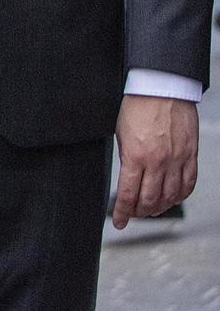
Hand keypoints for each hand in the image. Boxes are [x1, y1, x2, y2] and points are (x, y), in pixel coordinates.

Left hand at [112, 94, 198, 226]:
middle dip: (140, 212)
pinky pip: (189, 183)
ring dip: (160, 207)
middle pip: (150, 200)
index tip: (119, 222)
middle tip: (135, 215)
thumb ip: (126, 158)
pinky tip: (174, 198)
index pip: (128, 194)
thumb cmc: (138, 106)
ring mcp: (176, 160)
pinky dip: (181, 195)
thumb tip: (128, 177)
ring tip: (152, 210)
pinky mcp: (191, 156)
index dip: (123, 212)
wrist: (162, 89)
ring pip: (170, 196)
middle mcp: (158, 162)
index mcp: (135, 156)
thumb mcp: (121, 134)